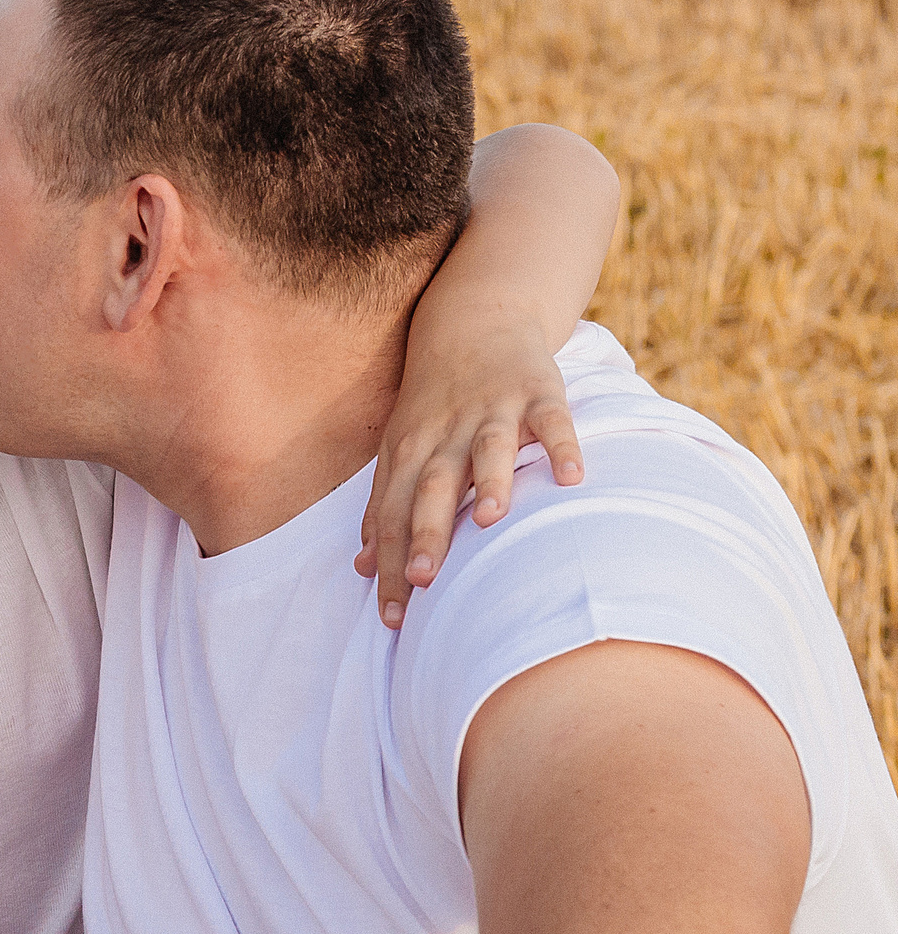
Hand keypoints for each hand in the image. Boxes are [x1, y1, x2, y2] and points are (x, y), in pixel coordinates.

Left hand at [357, 320, 582, 627]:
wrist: (475, 317)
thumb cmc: (434, 400)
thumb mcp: (401, 449)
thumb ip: (385, 506)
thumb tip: (361, 566)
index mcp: (409, 451)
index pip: (392, 515)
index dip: (389, 564)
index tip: (392, 617)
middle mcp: (445, 432)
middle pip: (431, 487)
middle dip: (425, 533)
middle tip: (422, 581)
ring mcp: (492, 409)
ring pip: (487, 450)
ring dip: (489, 483)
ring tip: (489, 522)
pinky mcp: (538, 390)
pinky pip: (551, 420)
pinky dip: (562, 445)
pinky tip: (572, 478)